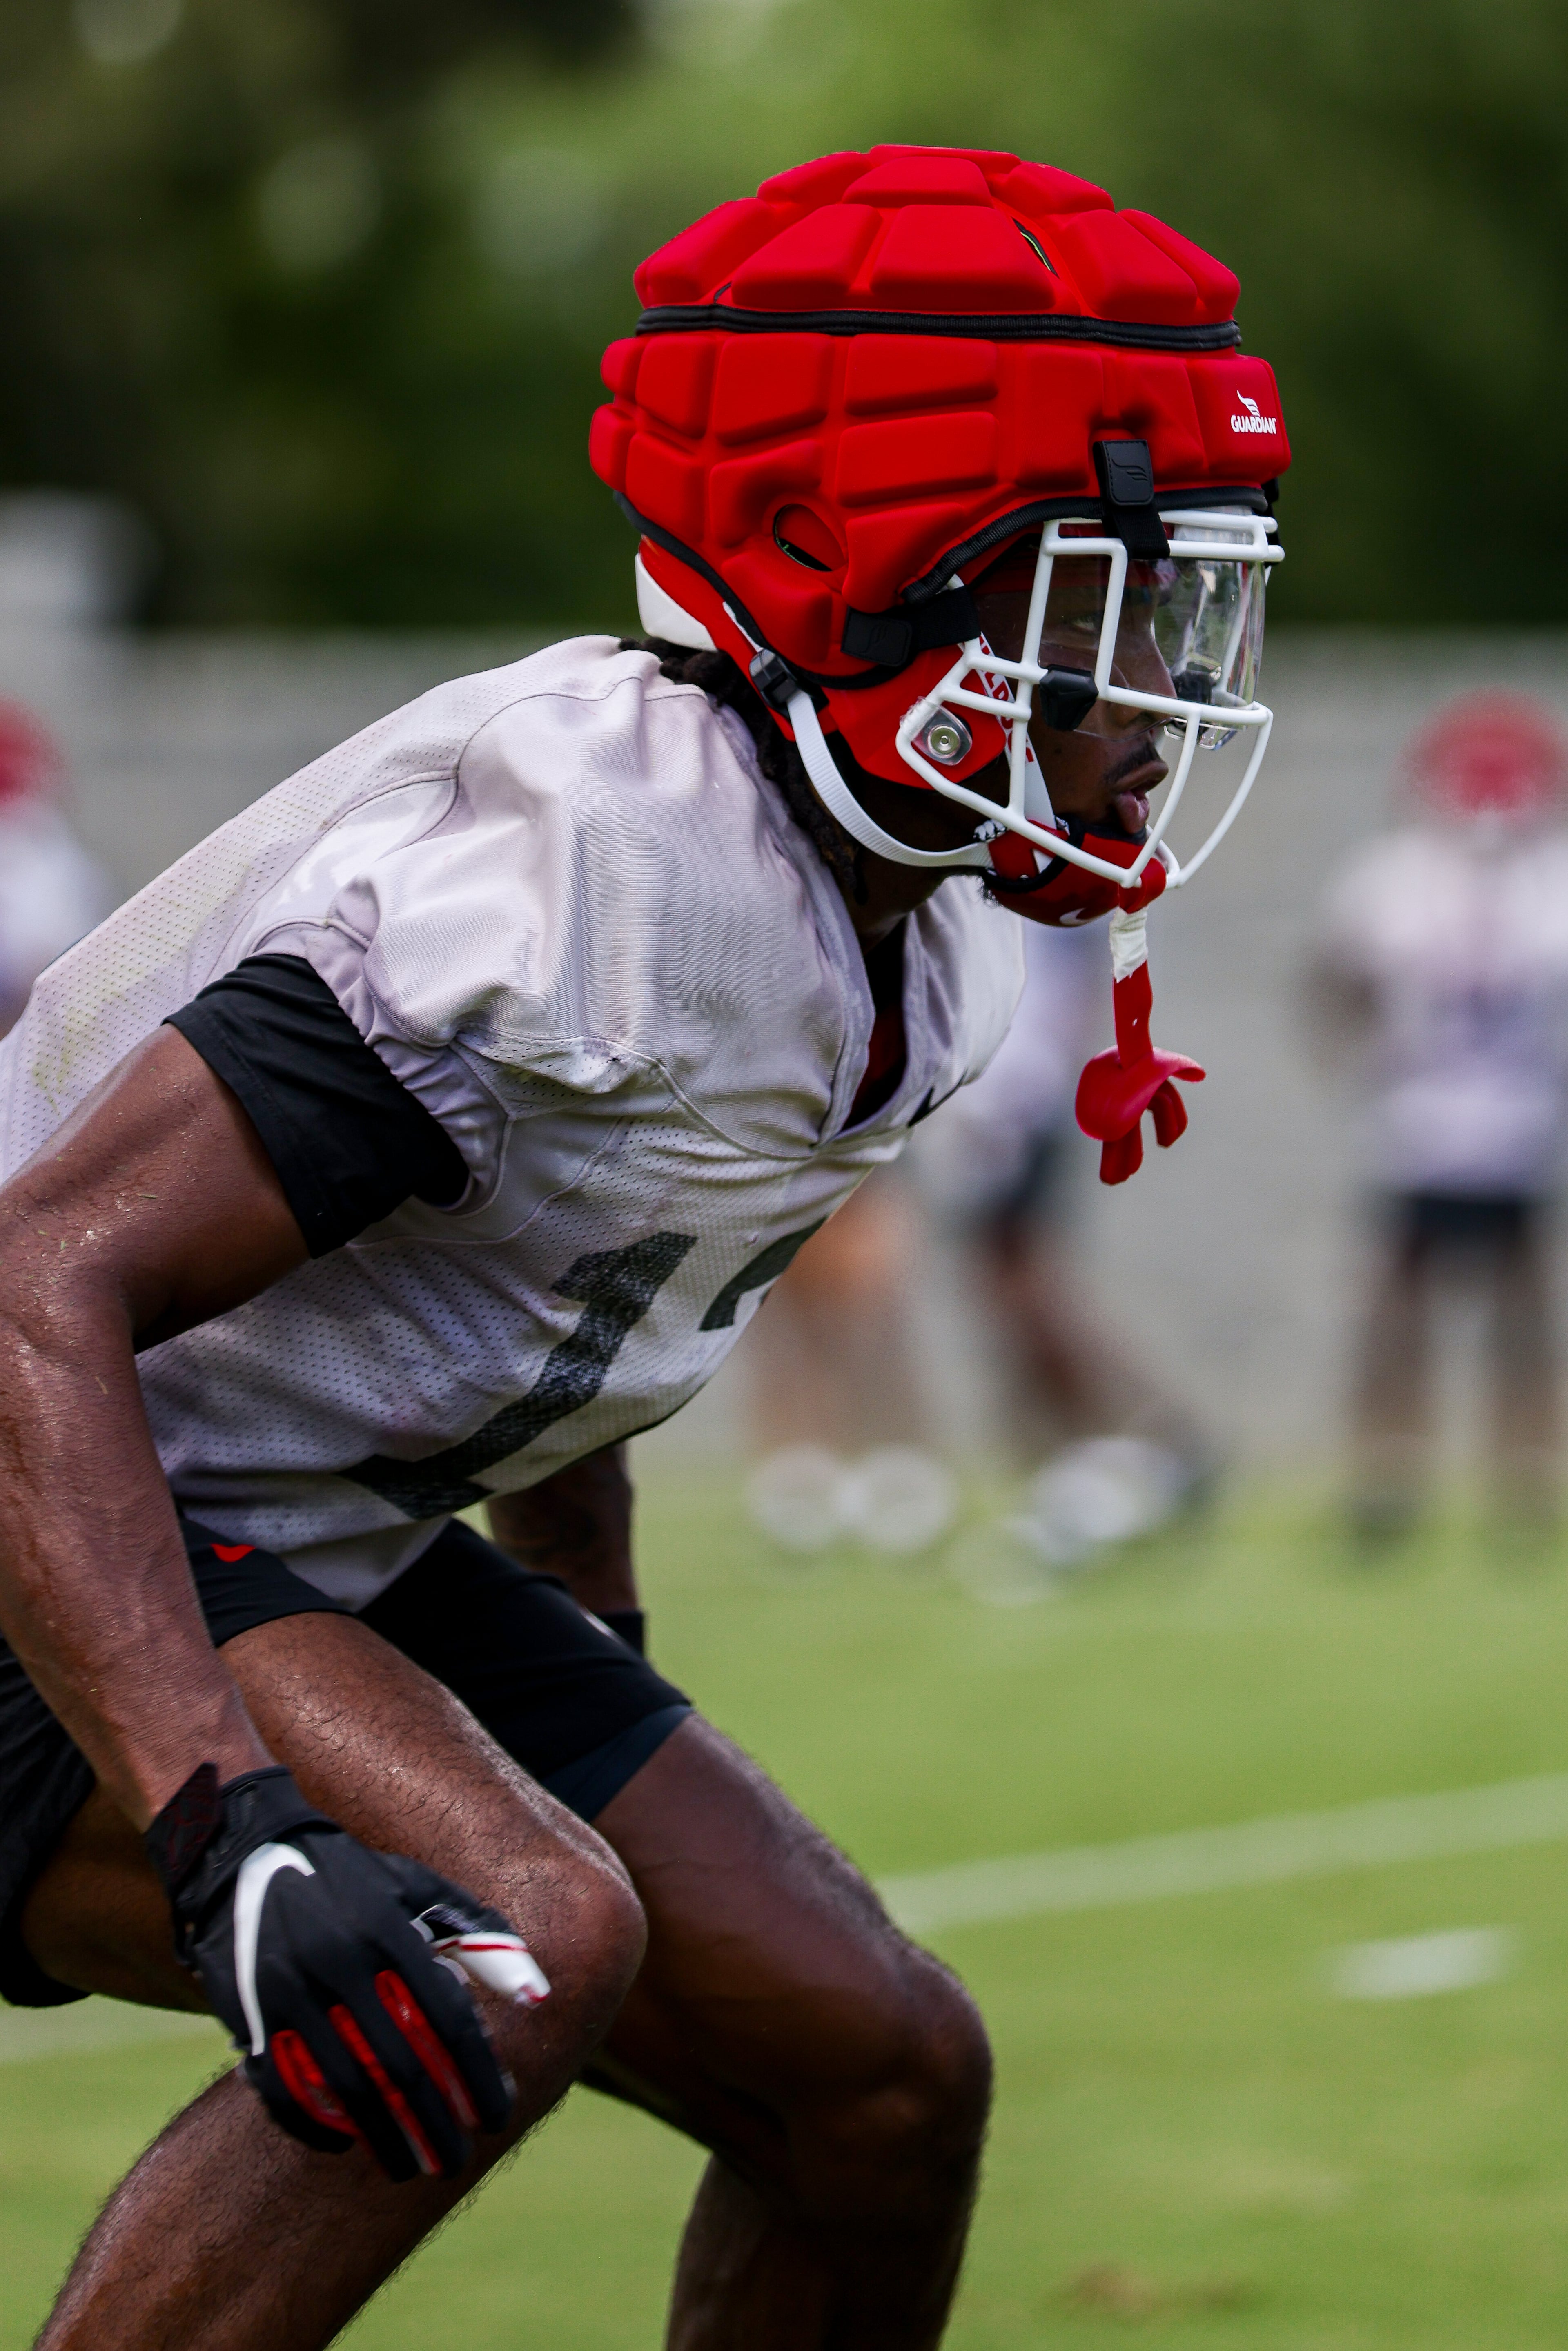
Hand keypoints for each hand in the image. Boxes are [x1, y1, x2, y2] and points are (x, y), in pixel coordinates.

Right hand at [145, 1763, 547, 2180]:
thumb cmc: (349, 1875)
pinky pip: (283, 2091)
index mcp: (387, 1931)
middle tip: (457, 2162)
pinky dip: (316, 2125)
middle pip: (400, 2065)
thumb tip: (537, 1994)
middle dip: (436, 2124)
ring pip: (345, 2089)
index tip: (497, 2117)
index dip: (477, 2074)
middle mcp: (338, 1963)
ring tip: (411, 2169)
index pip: (446, 2020)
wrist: (243, 1851)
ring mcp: (288, 1993)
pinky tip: (347, 2144)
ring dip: (383, 2138)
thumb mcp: (417, 1886)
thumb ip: (479, 1934)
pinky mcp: (247, 2016)